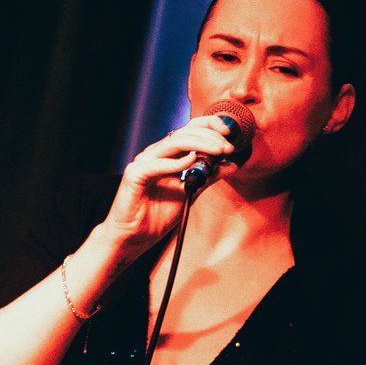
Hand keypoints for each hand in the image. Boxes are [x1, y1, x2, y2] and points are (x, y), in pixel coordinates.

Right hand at [101, 114, 239, 250]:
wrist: (134, 237)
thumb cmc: (157, 216)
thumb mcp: (190, 193)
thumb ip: (208, 177)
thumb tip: (231, 164)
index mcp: (168, 156)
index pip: (190, 131)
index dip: (210, 127)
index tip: (230, 134)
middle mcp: (156, 154)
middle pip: (184, 132)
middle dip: (210, 136)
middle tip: (228, 147)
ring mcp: (144, 162)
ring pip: (173, 142)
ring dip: (199, 144)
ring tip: (217, 151)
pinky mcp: (135, 175)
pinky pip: (156, 164)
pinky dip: (175, 162)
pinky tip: (191, 162)